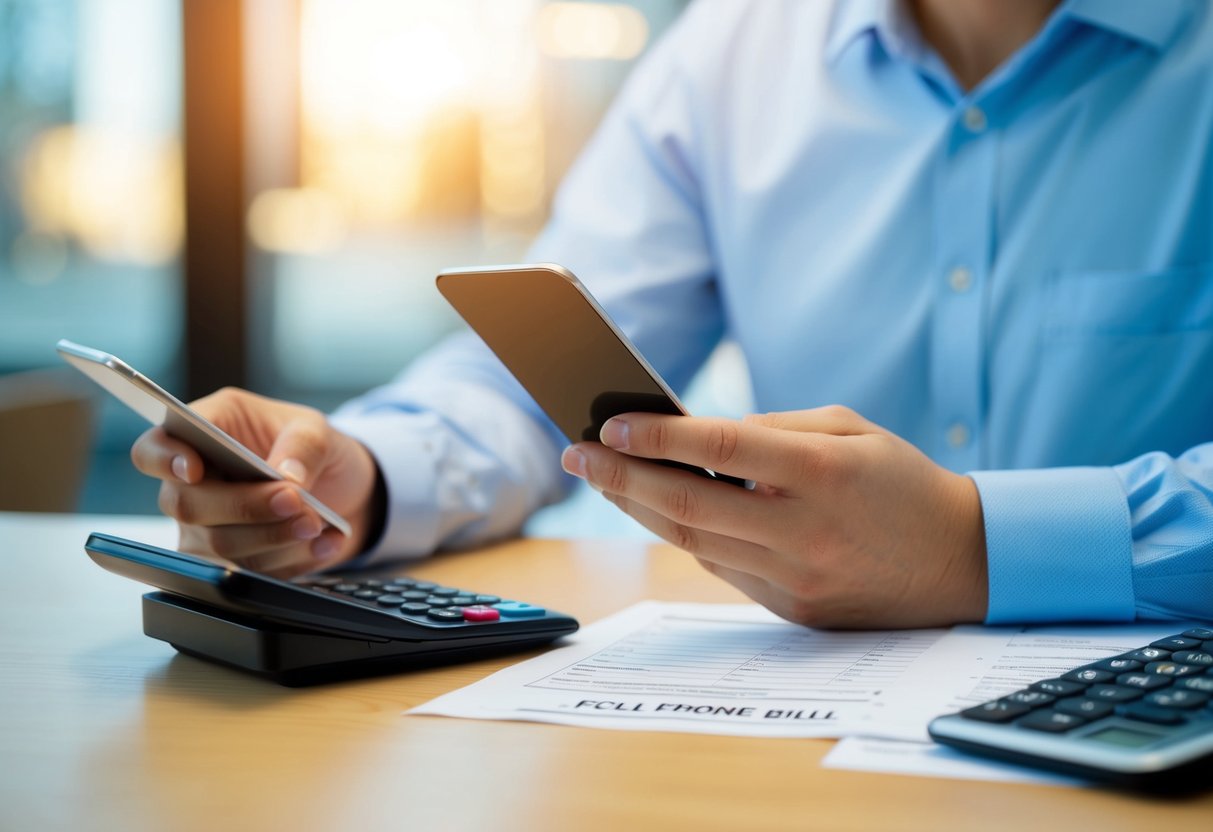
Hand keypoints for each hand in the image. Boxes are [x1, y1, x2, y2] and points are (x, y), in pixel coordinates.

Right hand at [131, 388, 380, 576]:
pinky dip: (293, 560)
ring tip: (316, 523)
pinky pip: (251, 573)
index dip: (164, 460)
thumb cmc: (313, 448)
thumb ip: (304, 447)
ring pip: (219, 547)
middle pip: (187, 505)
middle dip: (244, 506)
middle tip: (293, 500)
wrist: (341, 489)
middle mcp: (194, 483)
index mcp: (205, 431)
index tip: (194, 469)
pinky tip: (324, 542)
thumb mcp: (318, 430)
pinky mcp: (230, 563)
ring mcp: (206, 528)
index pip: (153, 449)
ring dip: (273, 537)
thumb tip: (288, 479)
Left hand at [561, 406, 987, 627]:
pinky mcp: (792, 610)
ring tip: (602, 477)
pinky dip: (683, 535)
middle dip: (620, 477)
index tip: (607, 422)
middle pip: (688, 504)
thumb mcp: (851, 430)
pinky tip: (654, 508)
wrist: (964, 564)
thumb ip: (774, 429)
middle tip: (574, 452)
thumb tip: (695, 435)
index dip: (657, 436)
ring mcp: (795, 578)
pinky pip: (720, 567)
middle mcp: (804, 532)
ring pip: (693, 541)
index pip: (720, 450)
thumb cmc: (901, 482)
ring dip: (638, 508)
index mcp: (823, 475)